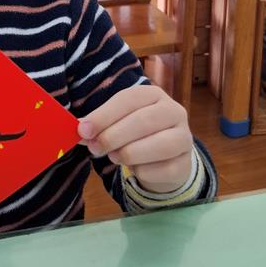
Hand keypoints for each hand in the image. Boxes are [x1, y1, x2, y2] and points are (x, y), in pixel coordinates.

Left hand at [78, 84, 192, 193]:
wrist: (163, 158)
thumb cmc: (134, 134)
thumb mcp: (117, 122)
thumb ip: (99, 124)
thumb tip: (80, 129)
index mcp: (153, 95)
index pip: (128, 99)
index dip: (104, 115)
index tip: (84, 130)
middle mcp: (173, 111)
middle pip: (144, 121)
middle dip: (114, 136)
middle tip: (95, 148)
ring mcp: (184, 137)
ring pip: (159, 145)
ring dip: (129, 153)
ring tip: (114, 157)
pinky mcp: (185, 163)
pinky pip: (164, 169)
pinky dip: (143, 172)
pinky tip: (135, 169)